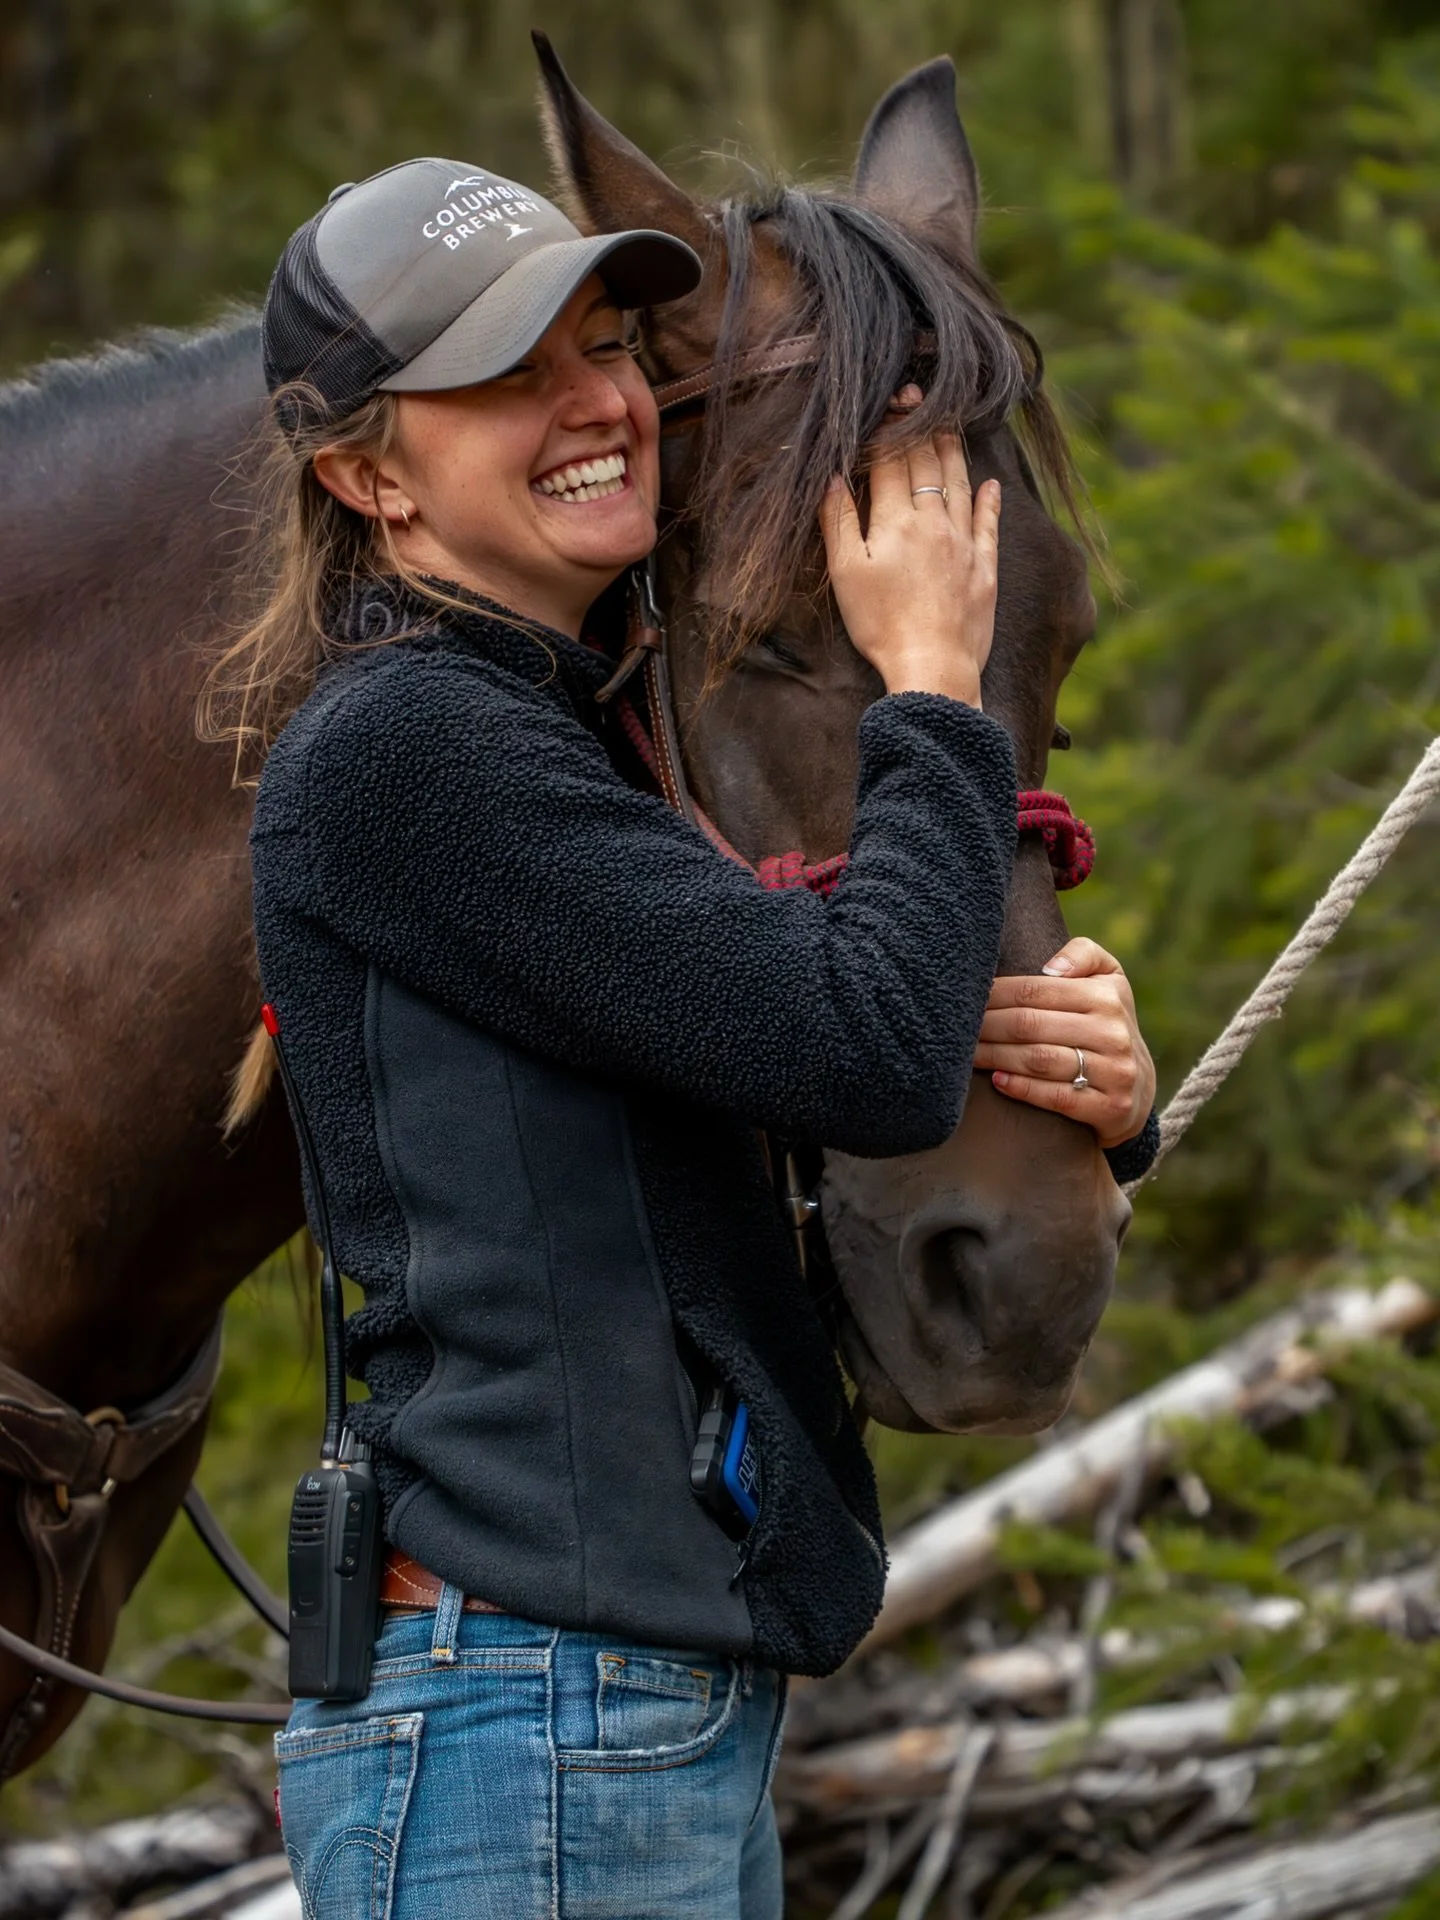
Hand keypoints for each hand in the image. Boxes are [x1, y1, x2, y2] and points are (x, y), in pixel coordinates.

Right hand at [818, 396, 999, 707]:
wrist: (931, 665)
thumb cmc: (880, 625)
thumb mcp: (847, 574)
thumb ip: (838, 522)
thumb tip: (832, 478)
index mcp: (896, 521)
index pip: (890, 462)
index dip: (887, 429)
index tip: (886, 401)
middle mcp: (933, 522)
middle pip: (926, 464)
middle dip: (920, 426)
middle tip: (918, 395)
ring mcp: (963, 543)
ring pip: (959, 484)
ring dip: (953, 451)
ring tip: (950, 424)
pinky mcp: (984, 568)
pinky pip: (989, 525)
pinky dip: (989, 501)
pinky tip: (991, 484)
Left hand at [974, 937, 1155, 1149]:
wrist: (1139, 1089)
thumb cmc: (1105, 1024)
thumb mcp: (1108, 980)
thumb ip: (1084, 955)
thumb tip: (1051, 968)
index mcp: (1108, 995)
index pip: (1036, 989)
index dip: (995, 994)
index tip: (967, 998)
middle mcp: (1113, 1033)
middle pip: (1031, 1024)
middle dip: (987, 1025)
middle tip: (957, 1029)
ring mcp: (1115, 1072)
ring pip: (1039, 1059)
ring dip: (995, 1055)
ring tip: (967, 1053)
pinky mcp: (1110, 1109)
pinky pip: (1056, 1097)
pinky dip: (1021, 1088)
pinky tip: (997, 1080)